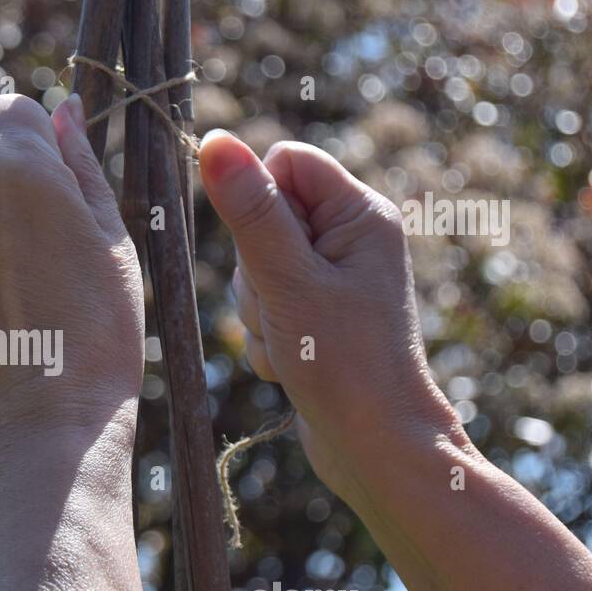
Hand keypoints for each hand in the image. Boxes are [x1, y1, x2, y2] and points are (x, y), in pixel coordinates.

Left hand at [0, 94, 143, 468]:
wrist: (41, 431)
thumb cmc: (97, 336)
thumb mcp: (112, 242)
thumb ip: (81, 166)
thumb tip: (65, 111)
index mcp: (13, 169)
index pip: (7, 111)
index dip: (30, 143)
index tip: (48, 188)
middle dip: (3, 208)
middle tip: (42, 275)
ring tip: (12, 316)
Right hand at [197, 131, 464, 501]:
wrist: (376, 448)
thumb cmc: (344, 363)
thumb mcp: (288, 281)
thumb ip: (251, 211)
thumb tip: (215, 142)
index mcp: (361, 213)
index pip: (284, 161)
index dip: (258, 201)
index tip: (268, 253)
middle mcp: (352, 239)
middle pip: (263, 217)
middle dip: (255, 269)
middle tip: (285, 308)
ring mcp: (334, 280)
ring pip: (257, 267)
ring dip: (258, 310)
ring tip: (291, 342)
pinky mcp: (318, 317)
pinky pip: (266, 306)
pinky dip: (268, 337)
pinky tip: (291, 364)